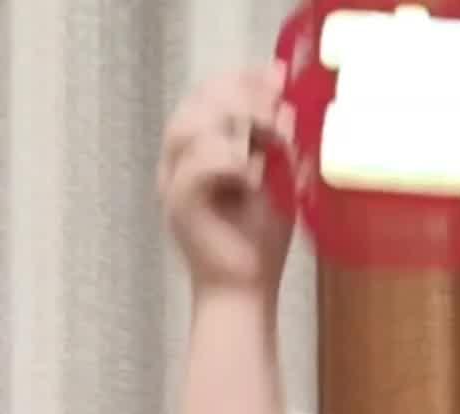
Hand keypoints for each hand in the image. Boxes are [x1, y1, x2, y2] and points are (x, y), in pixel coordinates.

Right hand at [160, 62, 296, 296]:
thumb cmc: (259, 239)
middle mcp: (178, 159)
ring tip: (272, 145)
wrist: (245, 291)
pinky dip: (231, 164)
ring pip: (189, 125)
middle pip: (196, 100)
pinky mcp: (177, 205)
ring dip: (236, 127)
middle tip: (280, 120)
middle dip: (243, 98)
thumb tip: (287, 102)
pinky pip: (196, 164)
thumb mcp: (278, 177)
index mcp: (199, 146)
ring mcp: (172, 181)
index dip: (242, 77)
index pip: (209, 91)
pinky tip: (256, 177)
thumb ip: (276, 141)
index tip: (279, 77)